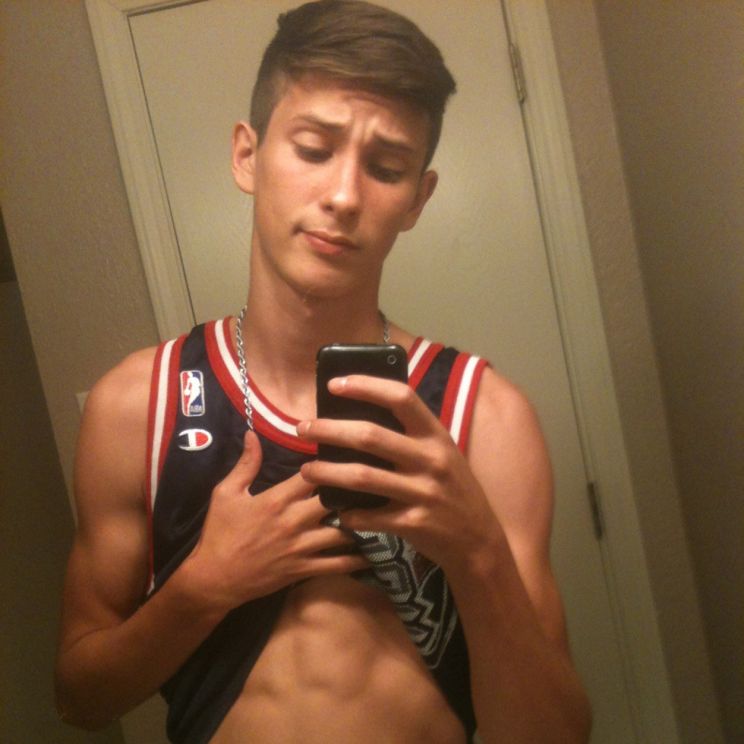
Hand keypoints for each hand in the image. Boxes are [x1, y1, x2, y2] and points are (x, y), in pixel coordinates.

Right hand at [187, 430, 368, 611]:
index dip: (331, 463)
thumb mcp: (225, 493)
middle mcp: (294, 521)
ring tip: (381, 510)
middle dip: (353, 491)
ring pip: (343, 532)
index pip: (313, 475)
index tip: (347, 454)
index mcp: (277, 499)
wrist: (213, 579)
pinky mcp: (304, 570)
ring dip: (362, 521)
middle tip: (372, 481)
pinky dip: (358, 557)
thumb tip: (253, 433)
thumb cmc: (219, 533)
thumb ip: (245, 464)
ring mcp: (302, 548)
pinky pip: (338, 565)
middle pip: (335, 501)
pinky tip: (376, 549)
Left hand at [297, 375, 502, 574]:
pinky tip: (337, 510)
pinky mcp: (415, 523)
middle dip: (329, 430)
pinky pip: (371, 516)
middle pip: (370, 436)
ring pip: (363, 476)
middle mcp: (431, 459)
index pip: (401, 397)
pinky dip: (349, 513)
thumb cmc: (452, 488)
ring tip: (306, 470)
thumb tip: (362, 411)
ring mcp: (424, 492)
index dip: (366, 386)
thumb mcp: (441, 453)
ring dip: (327, 471)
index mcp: (436, 435)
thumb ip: (411, 434)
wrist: (479, 540)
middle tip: (302, 428)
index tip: (335, 384)